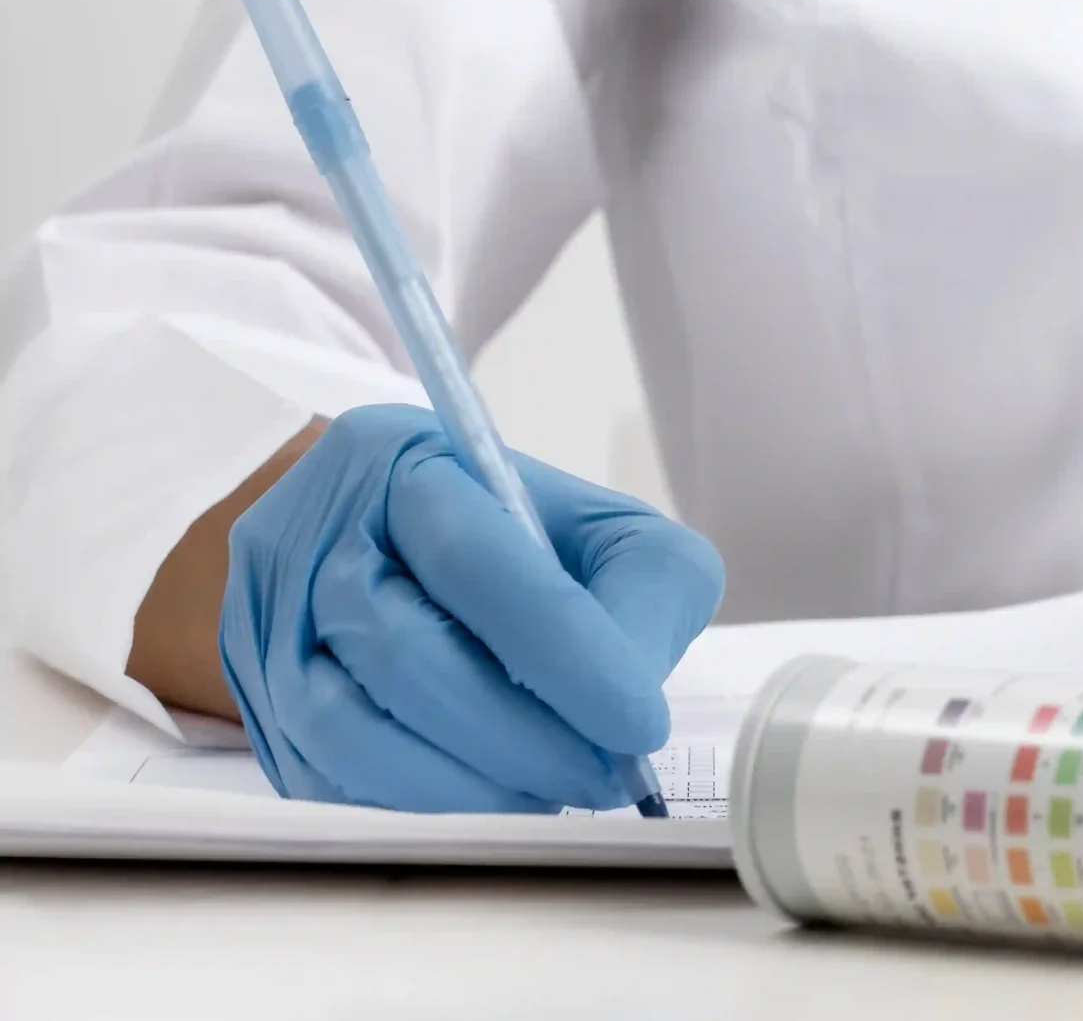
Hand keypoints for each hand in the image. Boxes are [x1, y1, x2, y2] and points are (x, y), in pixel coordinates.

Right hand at [220, 404, 724, 811]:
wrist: (389, 546)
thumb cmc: (515, 539)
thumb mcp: (601, 527)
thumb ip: (642, 590)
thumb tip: (631, 697)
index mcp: (401, 463)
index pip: (478, 563)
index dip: (565, 654)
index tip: (639, 724)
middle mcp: (315, 535)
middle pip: (406, 652)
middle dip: (522, 735)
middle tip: (603, 775)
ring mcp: (269, 624)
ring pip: (348, 727)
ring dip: (466, 784)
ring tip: (550, 792)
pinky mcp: (256, 703)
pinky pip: (323, 777)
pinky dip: (415, 804)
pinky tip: (483, 800)